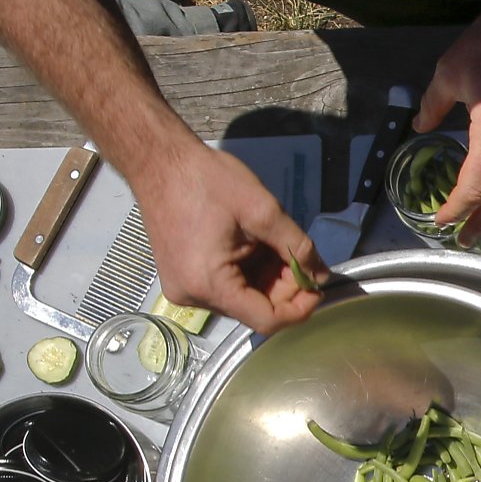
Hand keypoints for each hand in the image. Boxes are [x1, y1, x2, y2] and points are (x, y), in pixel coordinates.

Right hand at [131, 139, 326, 332]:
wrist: (159, 161)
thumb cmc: (206, 180)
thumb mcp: (262, 210)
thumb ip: (298, 246)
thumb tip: (320, 274)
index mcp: (209, 284)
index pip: (266, 320)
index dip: (299, 309)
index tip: (317, 286)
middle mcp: (193, 297)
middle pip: (255, 309)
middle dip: (285, 287)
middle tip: (298, 254)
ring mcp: (185, 289)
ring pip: (243, 298)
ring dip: (268, 278)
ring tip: (272, 243)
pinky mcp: (184, 278)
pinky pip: (226, 287)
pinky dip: (248, 272)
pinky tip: (254, 246)